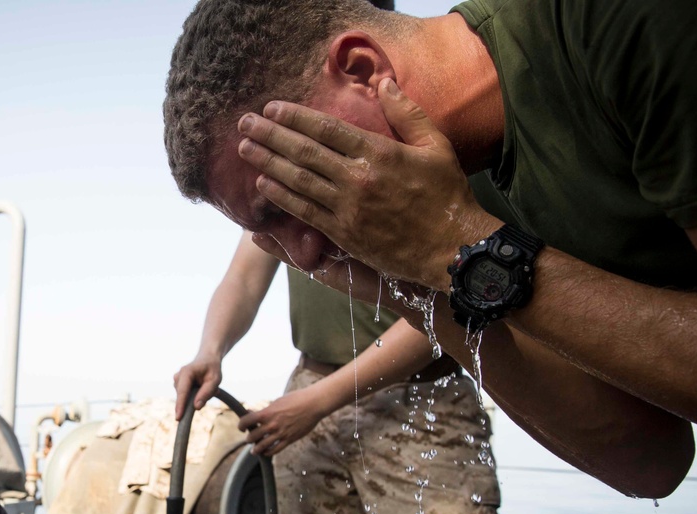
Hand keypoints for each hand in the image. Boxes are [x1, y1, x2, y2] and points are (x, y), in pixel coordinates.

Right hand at [174, 355, 221, 419]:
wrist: (207, 359)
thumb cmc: (212, 368)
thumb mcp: (215, 380)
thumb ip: (206, 393)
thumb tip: (196, 407)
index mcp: (186, 372)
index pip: (183, 392)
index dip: (181, 406)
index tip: (178, 418)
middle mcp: (178, 377)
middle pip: (184, 397)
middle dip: (197, 399)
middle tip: (213, 390)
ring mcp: (176, 381)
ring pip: (186, 398)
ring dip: (198, 396)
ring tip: (208, 386)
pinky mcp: (178, 386)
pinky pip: (186, 397)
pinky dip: (195, 395)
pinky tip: (202, 387)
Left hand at [236, 78, 498, 291]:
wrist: (452, 247)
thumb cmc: (447, 195)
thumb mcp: (436, 146)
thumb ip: (407, 114)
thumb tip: (384, 83)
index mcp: (379, 152)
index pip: (326, 128)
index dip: (295, 117)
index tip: (272, 108)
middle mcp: (358, 178)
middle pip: (304, 152)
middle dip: (270, 136)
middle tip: (244, 124)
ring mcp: (348, 208)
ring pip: (299, 181)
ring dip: (268, 164)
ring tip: (246, 150)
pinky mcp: (345, 234)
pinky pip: (305, 212)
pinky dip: (282, 197)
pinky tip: (265, 185)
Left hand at [238, 387, 325, 455]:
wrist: (313, 404)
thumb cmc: (296, 399)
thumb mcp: (277, 402)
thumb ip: (266, 410)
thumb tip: (253, 413)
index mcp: (267, 413)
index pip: (246, 421)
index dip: (241, 425)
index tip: (241, 427)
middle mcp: (272, 425)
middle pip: (252, 436)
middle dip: (249, 438)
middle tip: (249, 438)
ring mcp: (281, 433)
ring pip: (262, 446)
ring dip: (256, 449)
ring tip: (254, 450)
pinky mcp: (289, 439)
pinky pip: (276, 449)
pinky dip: (268, 452)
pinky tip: (266, 452)